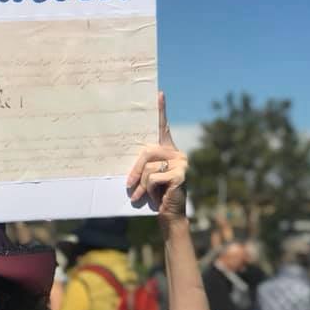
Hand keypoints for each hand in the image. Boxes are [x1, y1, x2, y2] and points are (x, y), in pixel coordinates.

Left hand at [126, 92, 187, 221]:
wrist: (170, 216)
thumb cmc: (155, 195)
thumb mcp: (147, 177)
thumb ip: (143, 165)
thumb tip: (129, 161)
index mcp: (168, 150)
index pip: (163, 128)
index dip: (161, 110)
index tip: (159, 93)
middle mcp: (177, 153)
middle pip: (147, 152)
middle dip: (135, 170)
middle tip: (128, 185)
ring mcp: (182, 163)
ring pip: (148, 168)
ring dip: (142, 185)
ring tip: (144, 195)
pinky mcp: (181, 175)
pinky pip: (153, 178)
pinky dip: (149, 190)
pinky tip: (157, 198)